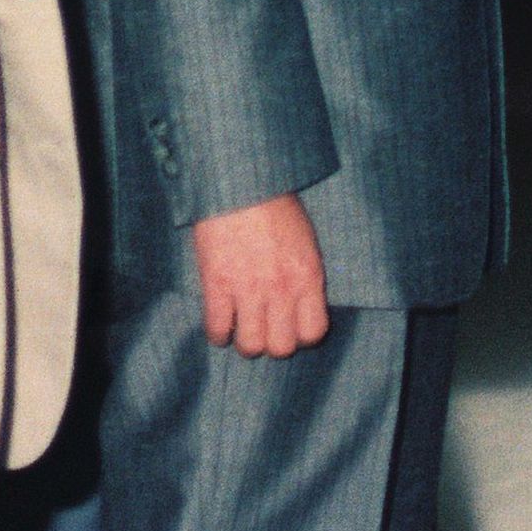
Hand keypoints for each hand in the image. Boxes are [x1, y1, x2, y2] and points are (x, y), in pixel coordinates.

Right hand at [194, 196, 330, 357]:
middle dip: (272, 344)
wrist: (239, 183)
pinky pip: (218, 327)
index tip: (290, 328)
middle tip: (264, 331)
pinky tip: (219, 326)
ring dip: (245, 342)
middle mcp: (281, 290)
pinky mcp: (218, 284)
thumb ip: (303, 276)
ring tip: (240, 331)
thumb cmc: (273, 205)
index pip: (312, 333)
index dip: (300, 337)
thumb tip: (297, 303)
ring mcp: (248, 289)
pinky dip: (218, 333)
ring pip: (251, 345)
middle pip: (281, 347)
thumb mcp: (304, 241)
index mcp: (307, 277)